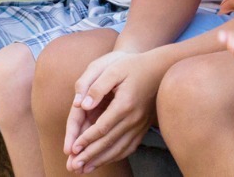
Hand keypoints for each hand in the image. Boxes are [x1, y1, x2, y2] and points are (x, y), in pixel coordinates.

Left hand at [63, 51, 162, 172]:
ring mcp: (140, 125)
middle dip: (90, 155)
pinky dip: (115, 156)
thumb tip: (82, 105)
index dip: (86, 139)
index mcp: (124, 105)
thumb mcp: (113, 69)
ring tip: (85, 169)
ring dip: (101, 160)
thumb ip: (97, 87)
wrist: (160, 68)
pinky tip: (104, 160)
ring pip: (119, 148)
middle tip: (74, 167)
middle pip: (109, 142)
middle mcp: (134, 119)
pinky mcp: (143, 128)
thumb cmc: (132, 66)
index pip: (102, 128)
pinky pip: (128, 147)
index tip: (73, 149)